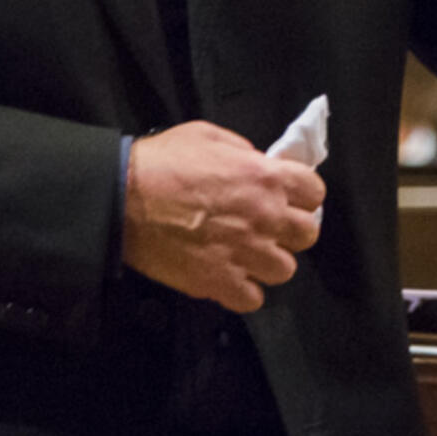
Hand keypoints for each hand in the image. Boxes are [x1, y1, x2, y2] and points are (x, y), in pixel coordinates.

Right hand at [123, 121, 324, 312]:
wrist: (121, 197)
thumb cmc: (162, 161)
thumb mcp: (209, 136)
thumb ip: (243, 151)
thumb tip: (258, 165)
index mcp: (267, 178)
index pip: (315, 192)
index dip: (303, 196)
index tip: (288, 198)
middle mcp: (265, 216)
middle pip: (307, 235)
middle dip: (291, 231)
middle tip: (268, 228)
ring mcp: (245, 252)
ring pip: (285, 270)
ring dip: (268, 263)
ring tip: (246, 255)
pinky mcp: (220, 281)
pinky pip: (253, 299)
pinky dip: (243, 291)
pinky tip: (229, 278)